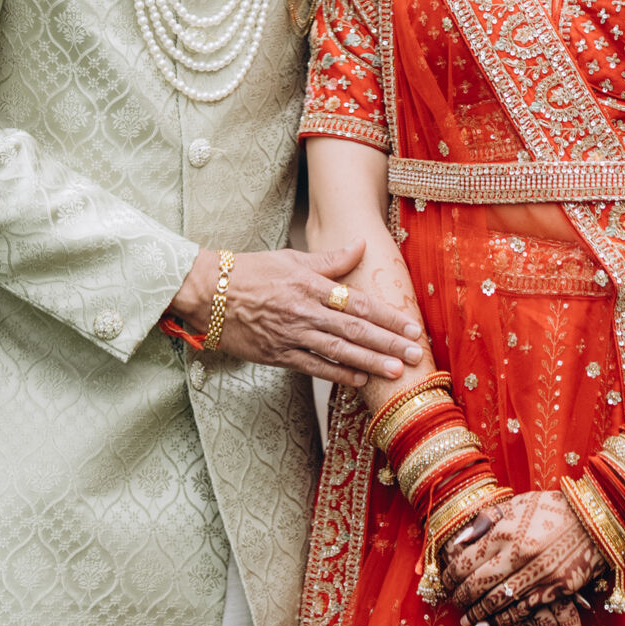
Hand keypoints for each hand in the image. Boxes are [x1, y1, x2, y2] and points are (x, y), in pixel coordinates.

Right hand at [169, 242, 423, 387]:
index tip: (411, 326)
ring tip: (396, 371)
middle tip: (415, 354)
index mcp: (310, 284)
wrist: (208, 293)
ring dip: (369, 362)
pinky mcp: (278, 354)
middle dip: (388, 343)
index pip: (358, 302)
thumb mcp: (291, 258)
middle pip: (354, 329)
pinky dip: (338, 374)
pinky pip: (314, 366)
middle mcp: (304, 310)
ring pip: (338, 351)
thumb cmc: (250, 272)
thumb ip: (330, 259)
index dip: (387, 316)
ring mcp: (291, 335)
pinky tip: (359, 380)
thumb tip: (360, 245)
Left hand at [442, 493, 604, 625]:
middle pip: (478, 584)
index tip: (446, 583)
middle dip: (461, 598)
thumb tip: (458, 542)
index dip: (451, 576)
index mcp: (506, 530)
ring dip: (478, 614)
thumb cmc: (552, 507)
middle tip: (454, 605)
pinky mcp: (555, 588)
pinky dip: (501, 621)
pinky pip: (521, 610)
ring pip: (497, 602)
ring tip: (467, 621)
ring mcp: (538, 573)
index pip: (467, 561)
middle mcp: (518, 553)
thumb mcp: (516, 504)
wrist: (596, 517)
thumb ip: (486, 521)